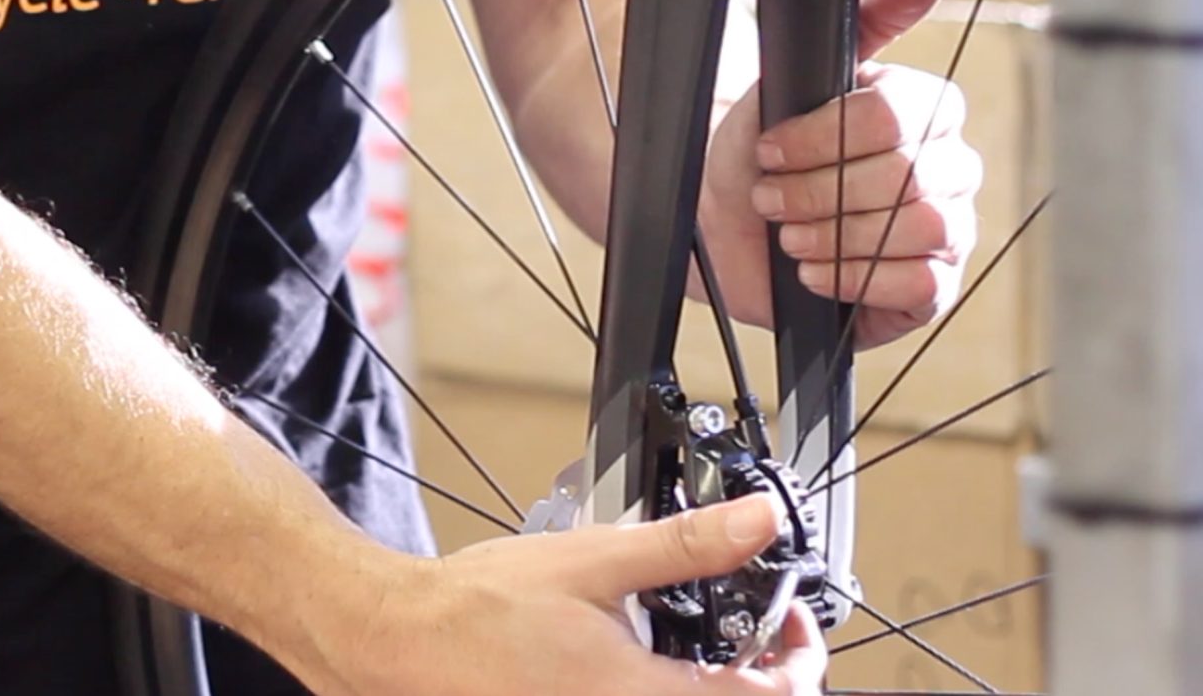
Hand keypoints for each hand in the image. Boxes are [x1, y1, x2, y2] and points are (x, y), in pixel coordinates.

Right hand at [320, 495, 825, 695]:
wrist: (404, 639)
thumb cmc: (478, 608)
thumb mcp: (594, 559)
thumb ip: (685, 545)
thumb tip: (757, 522)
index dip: (797, 658)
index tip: (788, 620)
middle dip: (762, 672)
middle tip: (755, 625)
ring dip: (716, 683)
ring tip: (700, 640)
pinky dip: (667, 688)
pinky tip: (650, 659)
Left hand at [698, 0, 980, 349]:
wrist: (726, 222)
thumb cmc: (766, 147)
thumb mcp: (797, 72)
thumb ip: (867, 15)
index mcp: (926, 110)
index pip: (899, 115)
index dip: (824, 136)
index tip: (771, 147)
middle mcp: (949, 168)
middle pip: (909, 176)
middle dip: (820, 190)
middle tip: (771, 196)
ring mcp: (948, 229)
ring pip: (921, 228)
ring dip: (836, 234)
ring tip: (789, 233)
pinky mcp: (933, 287)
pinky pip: (924, 284)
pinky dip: (857, 278)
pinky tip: (816, 270)